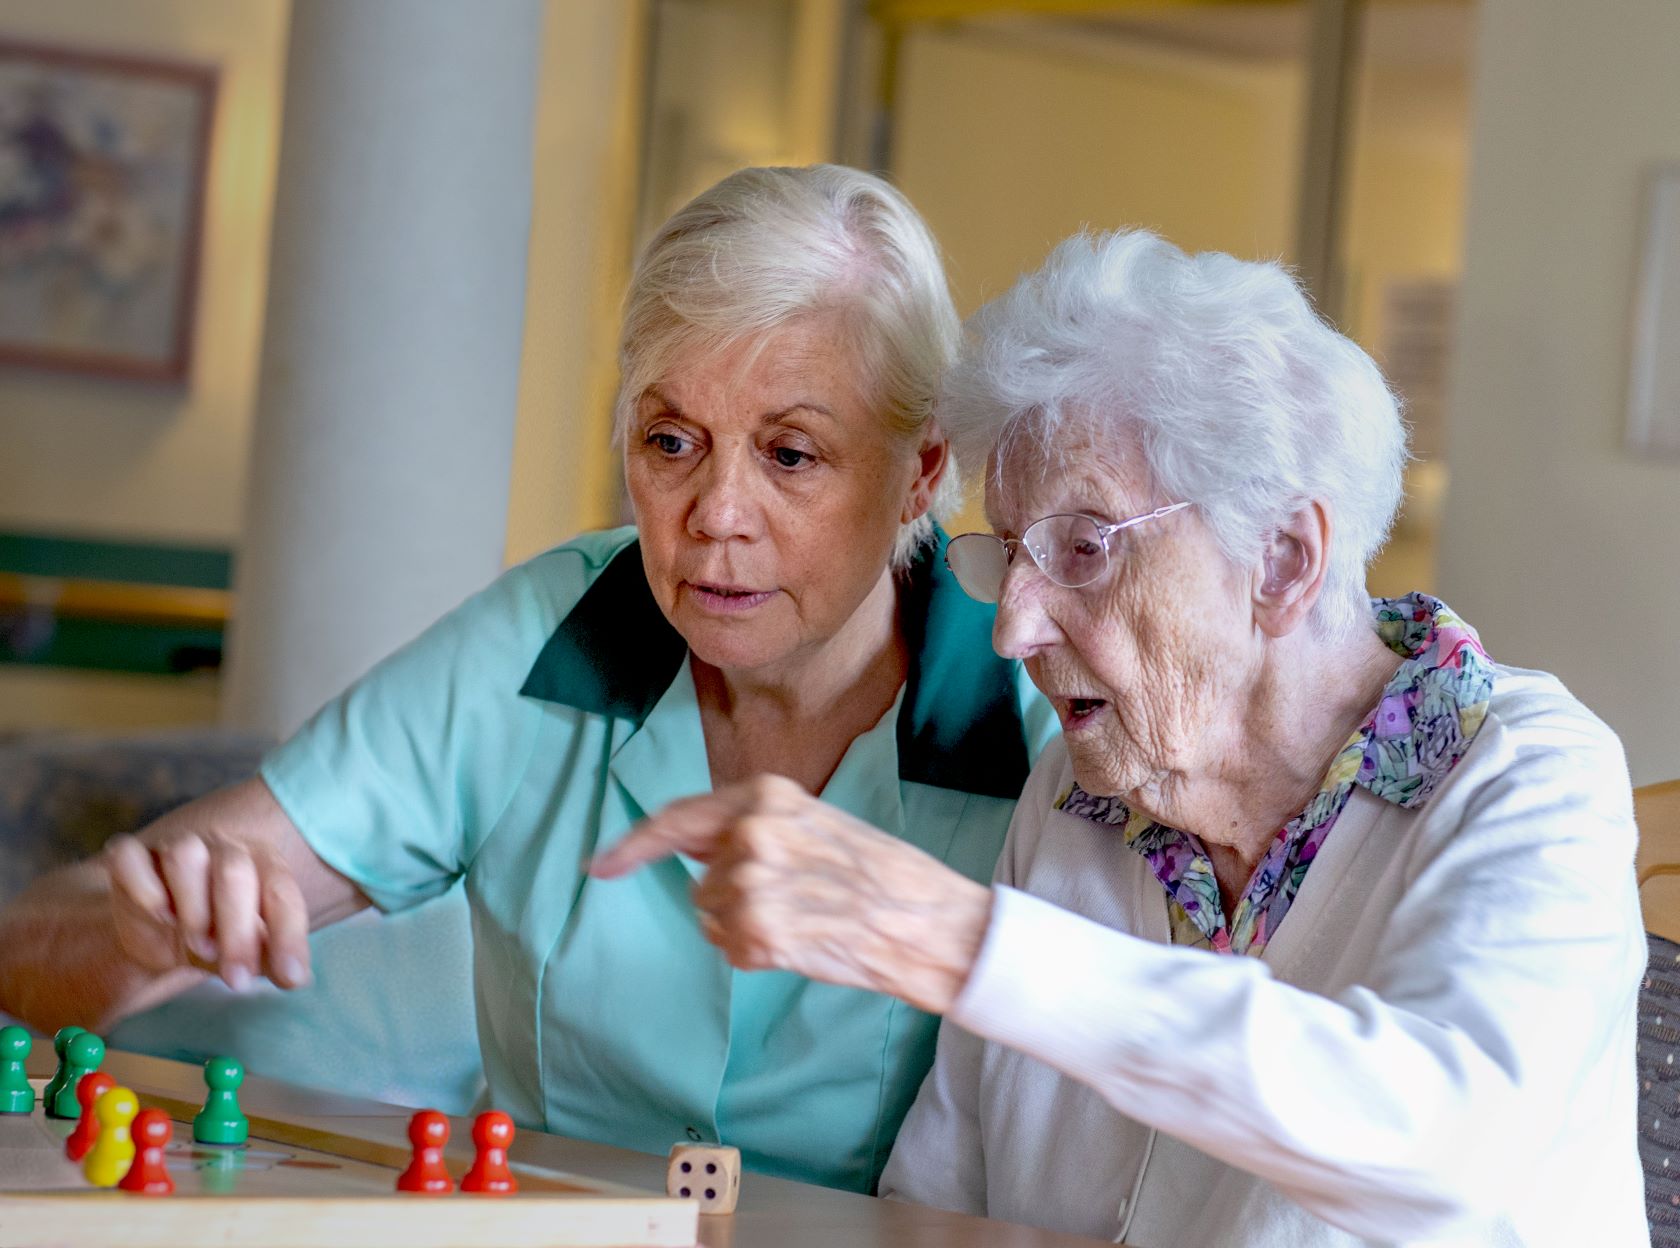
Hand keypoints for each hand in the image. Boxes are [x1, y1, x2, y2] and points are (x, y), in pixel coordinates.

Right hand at [104, 827, 312, 992]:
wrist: (159, 933)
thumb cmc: (215, 936)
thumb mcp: (246, 951)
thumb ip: (269, 959)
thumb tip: (298, 977)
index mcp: (262, 864)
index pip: (281, 893)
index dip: (287, 935)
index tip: (289, 976)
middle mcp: (221, 848)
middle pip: (234, 872)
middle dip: (237, 930)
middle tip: (234, 976)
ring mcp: (174, 847)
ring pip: (185, 855)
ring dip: (192, 906)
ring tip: (196, 943)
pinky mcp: (130, 858)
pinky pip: (129, 856)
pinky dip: (142, 885)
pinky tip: (157, 914)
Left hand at [590, 775, 993, 1014]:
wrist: (928, 921)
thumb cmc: (880, 875)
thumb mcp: (814, 824)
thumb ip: (751, 827)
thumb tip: (690, 848)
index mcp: (766, 797)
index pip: (676, 819)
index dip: (632, 846)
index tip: (599, 867)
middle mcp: (752, 833)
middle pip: (700, 880)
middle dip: (727, 899)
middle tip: (790, 903)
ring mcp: (754, 884)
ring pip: (711, 917)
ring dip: (745, 927)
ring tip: (804, 919)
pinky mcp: (760, 933)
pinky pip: (730, 949)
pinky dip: (755, 954)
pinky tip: (800, 943)